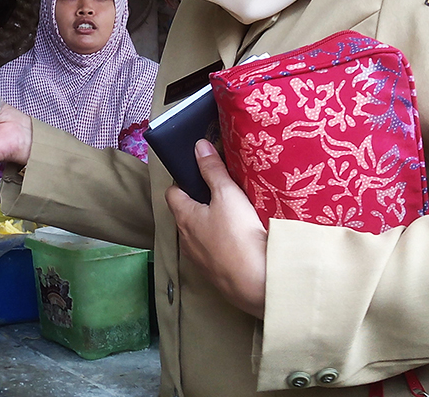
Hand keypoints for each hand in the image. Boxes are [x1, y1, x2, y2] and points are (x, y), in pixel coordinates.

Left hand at [165, 139, 267, 317]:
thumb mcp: (227, 194)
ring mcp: (199, 259)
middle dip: (198, 203)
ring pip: (199, 235)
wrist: (256, 282)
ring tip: (232, 216)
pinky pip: (213, 253)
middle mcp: (186, 239)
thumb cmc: (238, 234)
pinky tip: (239, 241)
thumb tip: (198, 146)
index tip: (198, 175)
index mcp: (184, 217)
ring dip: (210, 226)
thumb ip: (213, 170)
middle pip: (185, 215)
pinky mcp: (215, 274)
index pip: (172, 193)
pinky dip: (221, 245)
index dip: (183, 181)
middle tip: (219, 193)